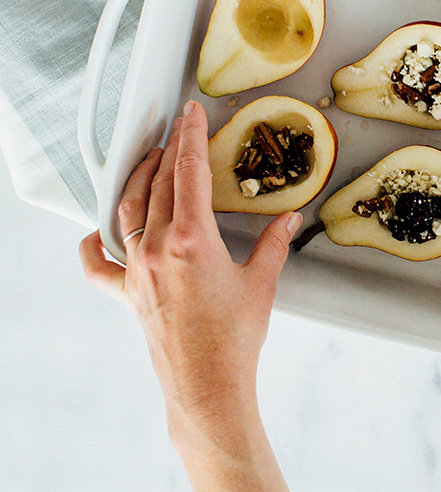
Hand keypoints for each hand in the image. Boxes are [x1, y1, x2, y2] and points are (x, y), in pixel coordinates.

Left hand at [80, 101, 298, 490]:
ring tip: (150, 162)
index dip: (191, 136)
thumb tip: (288, 220)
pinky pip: (99, 266)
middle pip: (159, 184)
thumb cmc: (234, 339)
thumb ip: (274, 243)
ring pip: (128, 211)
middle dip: (169, 151)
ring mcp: (138, 271)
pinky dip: (93, 246)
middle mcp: (158, 249)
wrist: (208, 385)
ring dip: (139, 181)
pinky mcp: (128, 294)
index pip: (190, 171)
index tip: (191, 115)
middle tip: (178, 131)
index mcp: (193, 239)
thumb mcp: (262, 281)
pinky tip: (92, 234)